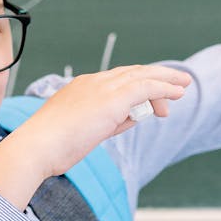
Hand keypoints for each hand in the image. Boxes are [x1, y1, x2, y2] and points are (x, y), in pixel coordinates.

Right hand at [0, 65, 191, 208]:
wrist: (37, 148)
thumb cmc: (51, 148)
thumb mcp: (84, 132)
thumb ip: (108, 122)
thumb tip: (132, 118)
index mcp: (80, 88)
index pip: (115, 80)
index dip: (136, 85)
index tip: (150, 100)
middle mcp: (92, 82)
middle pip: (131, 73)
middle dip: (155, 77)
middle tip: (175, 85)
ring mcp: (102, 88)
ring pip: (142, 76)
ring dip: (165, 80)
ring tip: (183, 85)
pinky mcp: (112, 98)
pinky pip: (146, 87)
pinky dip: (164, 88)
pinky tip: (177, 93)